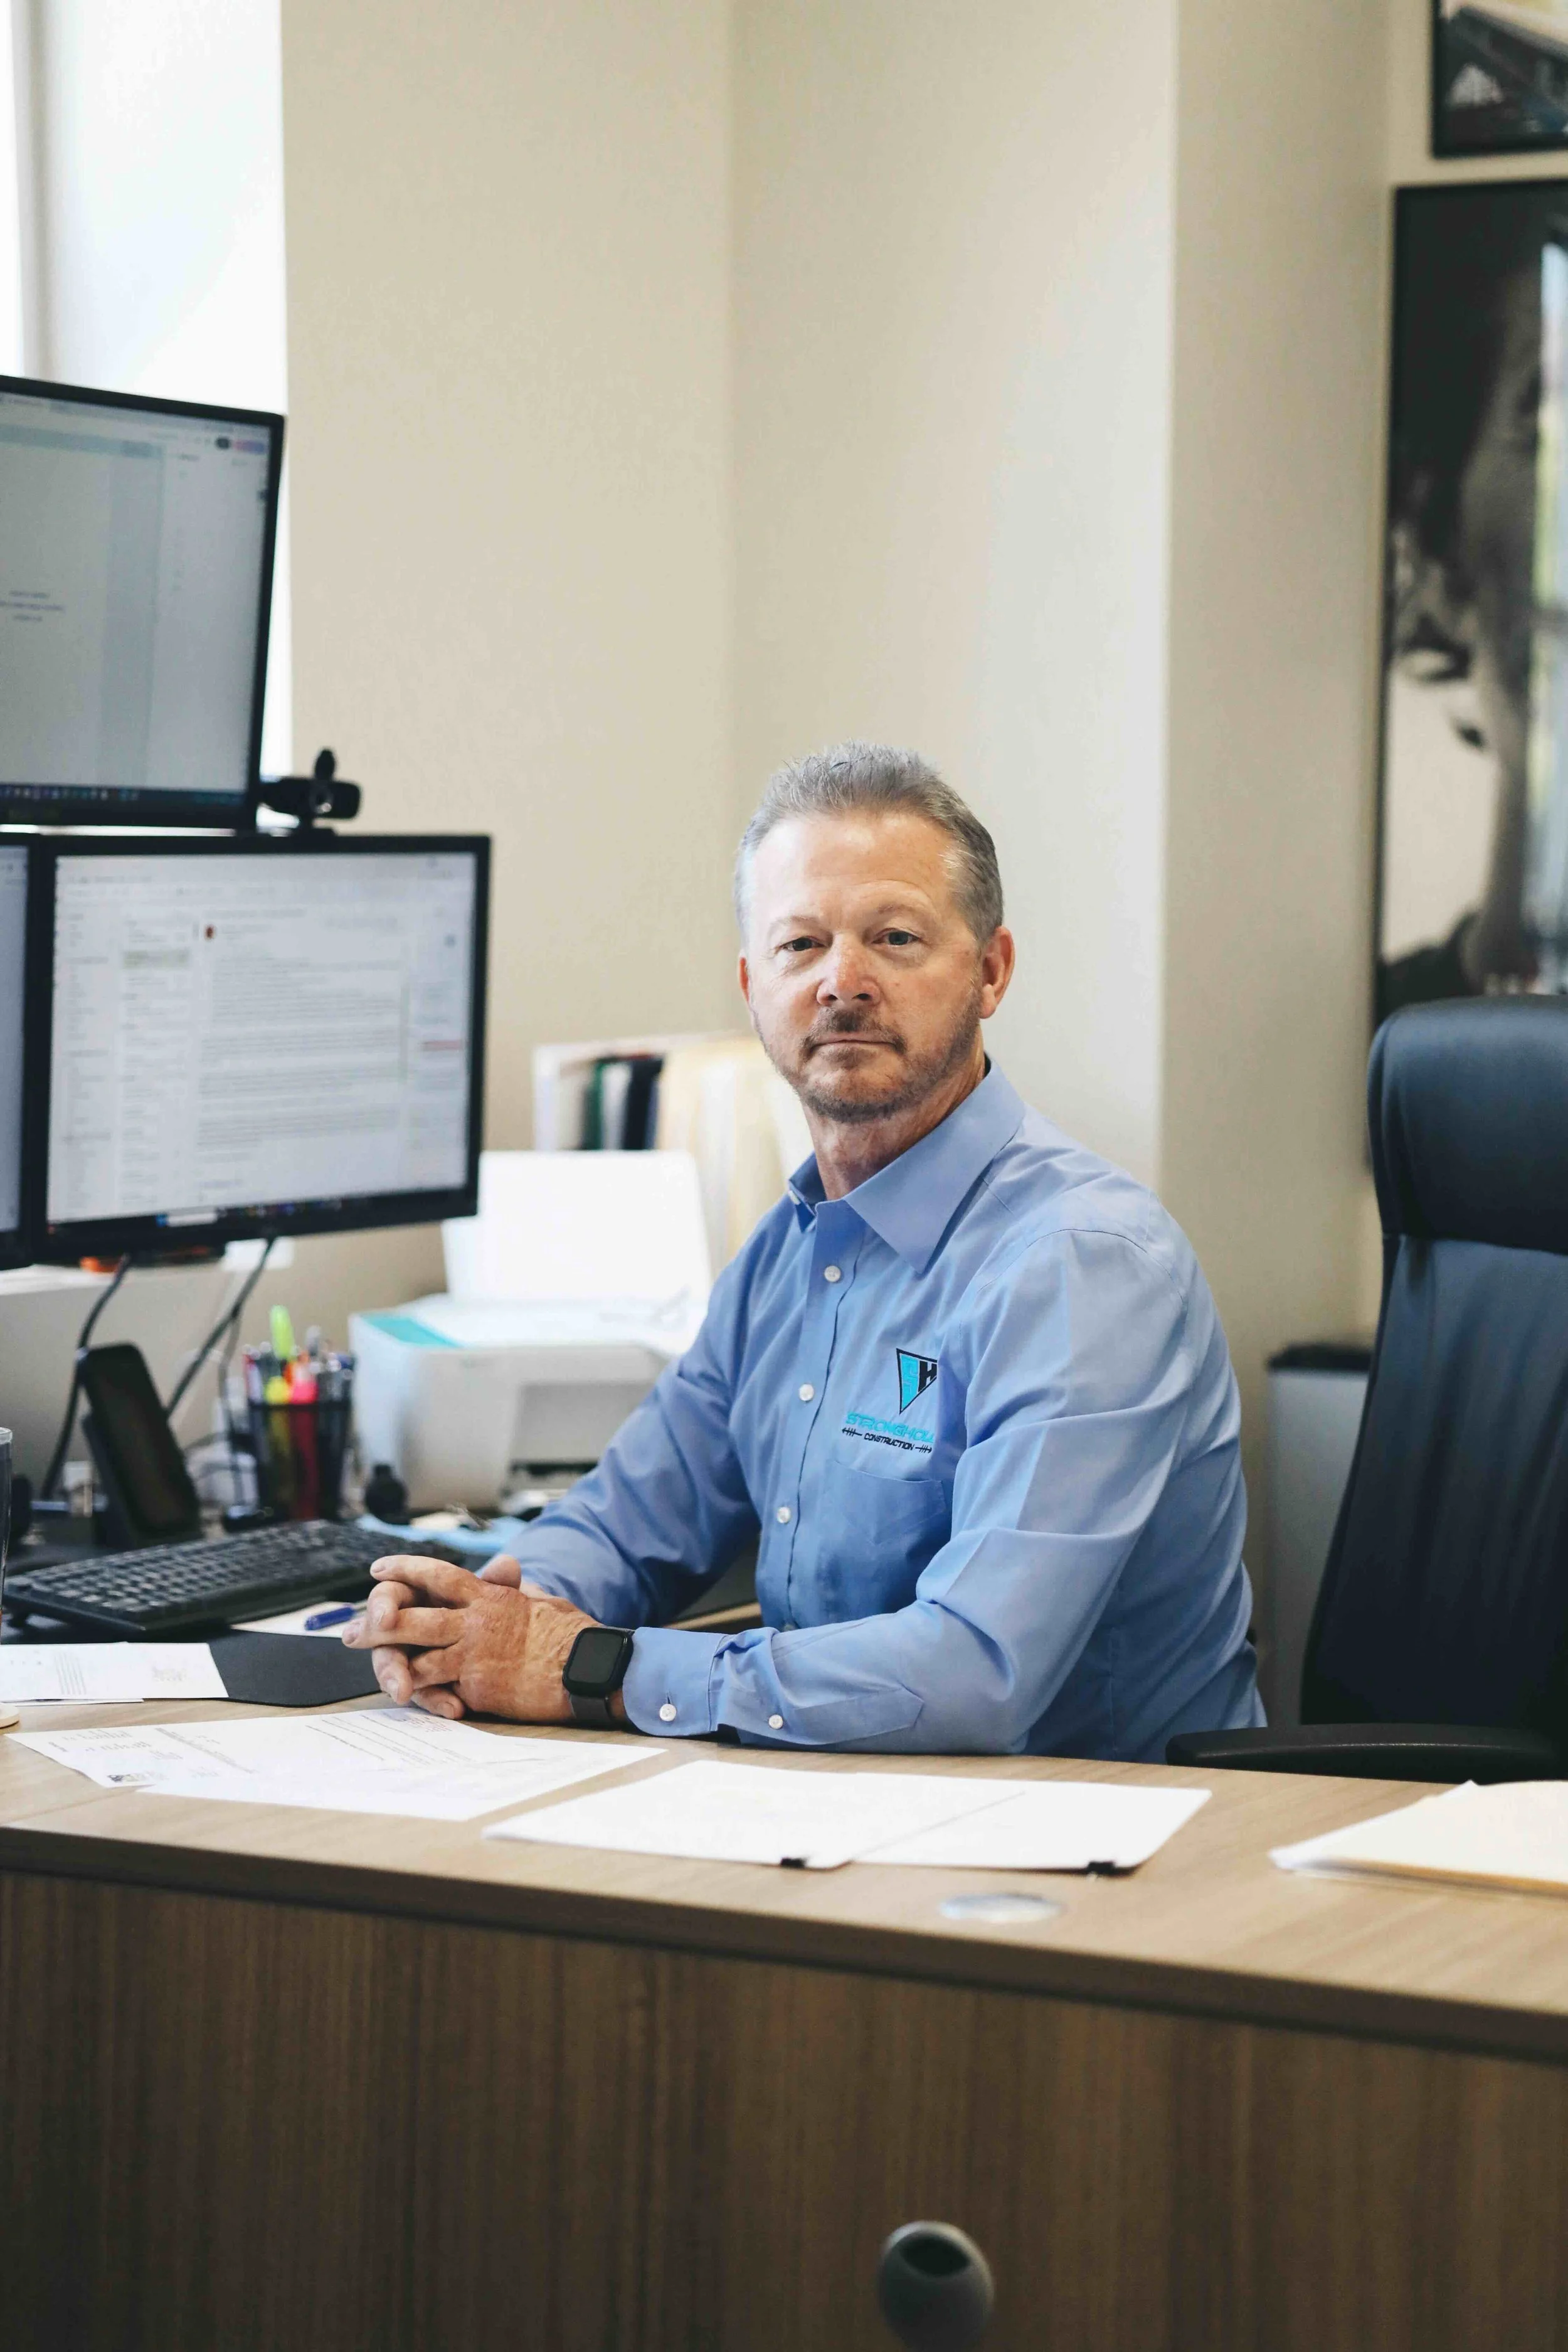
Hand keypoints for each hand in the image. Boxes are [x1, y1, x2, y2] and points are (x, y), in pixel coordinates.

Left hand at [344, 1552, 616, 1723]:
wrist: (585, 1666)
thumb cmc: (569, 1634)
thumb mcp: (539, 1601)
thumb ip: (513, 1591)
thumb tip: (505, 1574)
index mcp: (488, 1596)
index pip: (437, 1575)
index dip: (405, 1570)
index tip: (379, 1569)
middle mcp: (474, 1620)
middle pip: (412, 1615)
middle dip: (376, 1622)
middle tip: (349, 1632)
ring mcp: (473, 1653)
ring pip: (416, 1653)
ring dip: (387, 1661)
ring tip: (365, 1664)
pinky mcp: (477, 1684)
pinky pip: (438, 1685)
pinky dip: (420, 1689)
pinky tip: (402, 1693)